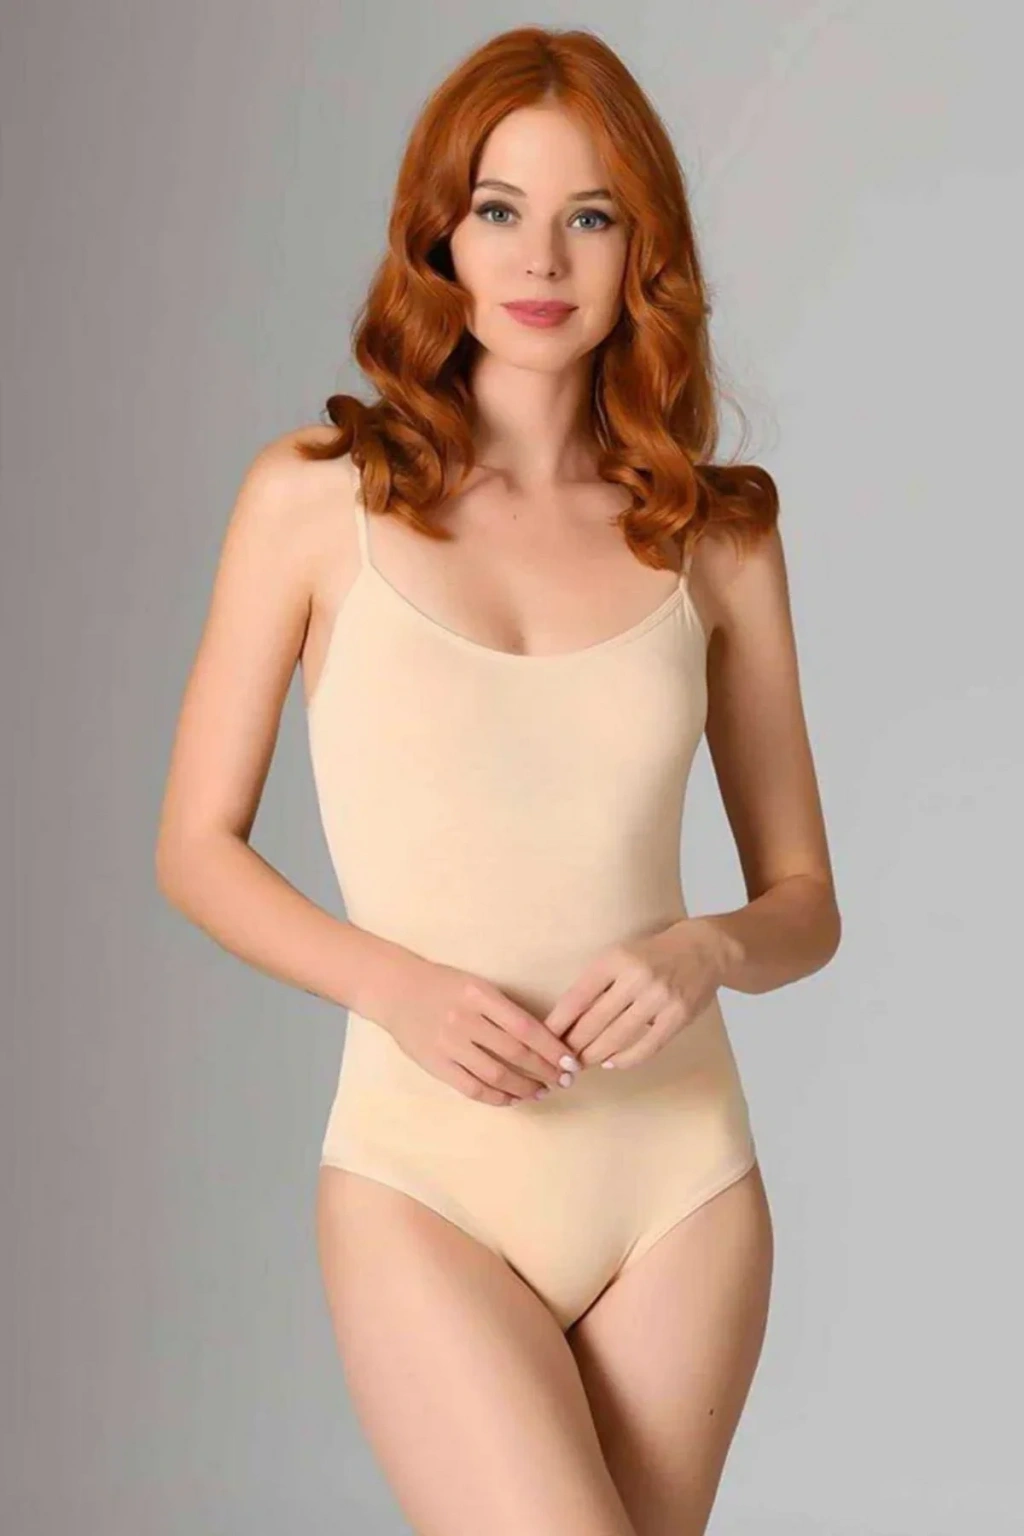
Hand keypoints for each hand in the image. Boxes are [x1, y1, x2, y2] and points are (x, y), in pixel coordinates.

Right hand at [375, 954, 581, 1105]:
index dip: (552, 1048)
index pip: (526, 1027)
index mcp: (480, 995)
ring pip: (496, 1074)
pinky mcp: (435, 1064)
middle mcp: (465, 1019)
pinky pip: (471, 1088)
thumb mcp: (477, 986)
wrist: (395, 990)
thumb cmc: (443, 985)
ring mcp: (448, 1043)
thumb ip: (504, 1011)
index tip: (571, 1061)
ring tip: (541, 1092)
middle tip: (564, 1081)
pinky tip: (511, 1099)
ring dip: (524, 1087)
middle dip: (545, 1070)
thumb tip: (544, 1041)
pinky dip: (496, 1097)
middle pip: (515, 1052)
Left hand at [542, 919, 726, 1070]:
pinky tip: (612, 1063)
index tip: (544, 1039)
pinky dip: (625, 1059)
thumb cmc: (652, 954)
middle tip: (560, 1060)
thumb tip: (566, 1020)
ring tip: (581, 1064)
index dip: (558, 1023)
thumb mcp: (620, 956)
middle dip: (573, 1045)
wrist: (704, 948)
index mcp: (615, 959)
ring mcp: (659, 998)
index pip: (577, 997)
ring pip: (616, 1038)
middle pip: (593, 1022)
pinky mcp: (678, 1016)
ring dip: (594, 1056)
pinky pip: (646, 1047)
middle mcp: (636, 977)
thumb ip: (597, 984)